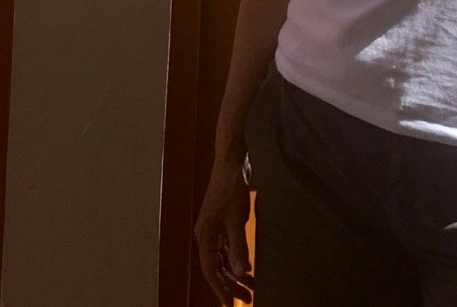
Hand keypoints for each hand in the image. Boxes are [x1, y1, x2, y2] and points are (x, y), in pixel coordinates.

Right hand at [195, 159, 254, 303]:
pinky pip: (228, 248)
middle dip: (230, 284)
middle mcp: (207, 234)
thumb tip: (240, 273)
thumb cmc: (231, 189)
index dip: (220, 288)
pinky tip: (247, 267)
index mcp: (205, 235)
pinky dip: (236, 259)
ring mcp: (215, 227)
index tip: (229, 305)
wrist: (232, 163)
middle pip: (216, 266)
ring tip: (251, 288)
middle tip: (247, 299)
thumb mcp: (237, 220)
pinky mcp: (223, 221)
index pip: (210, 269)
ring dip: (235, 273)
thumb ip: (238, 247)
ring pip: (223, 258)